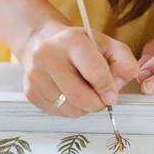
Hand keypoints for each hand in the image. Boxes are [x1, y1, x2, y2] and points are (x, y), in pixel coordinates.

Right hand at [20, 22, 139, 117]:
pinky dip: (70, 110)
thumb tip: (116, 89)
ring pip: (70, 109)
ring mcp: (35, 75)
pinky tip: (70, 95)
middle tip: (101, 100)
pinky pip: (58, 113)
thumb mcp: (107, 45)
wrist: (43, 42)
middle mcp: (47, 55)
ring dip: (84, 108)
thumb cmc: (80, 46)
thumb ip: (123, 62)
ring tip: (85, 93)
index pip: (95, 73)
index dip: (108, 89)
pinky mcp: (30, 92)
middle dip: (97, 104)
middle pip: (80, 97)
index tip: (112, 95)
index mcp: (71, 40)